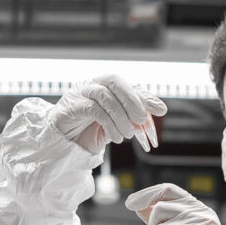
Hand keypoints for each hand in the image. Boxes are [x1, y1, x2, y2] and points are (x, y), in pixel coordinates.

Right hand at [51, 75, 167, 153]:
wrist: (64, 143)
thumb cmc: (91, 130)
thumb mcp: (117, 123)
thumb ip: (134, 114)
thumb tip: (160, 108)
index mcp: (104, 85)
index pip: (128, 85)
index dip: (145, 96)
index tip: (161, 110)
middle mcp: (92, 84)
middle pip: (115, 81)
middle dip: (132, 100)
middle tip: (141, 120)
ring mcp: (79, 92)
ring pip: (105, 96)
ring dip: (121, 117)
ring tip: (127, 135)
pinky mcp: (71, 106)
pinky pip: (94, 110)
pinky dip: (109, 125)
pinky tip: (116, 138)